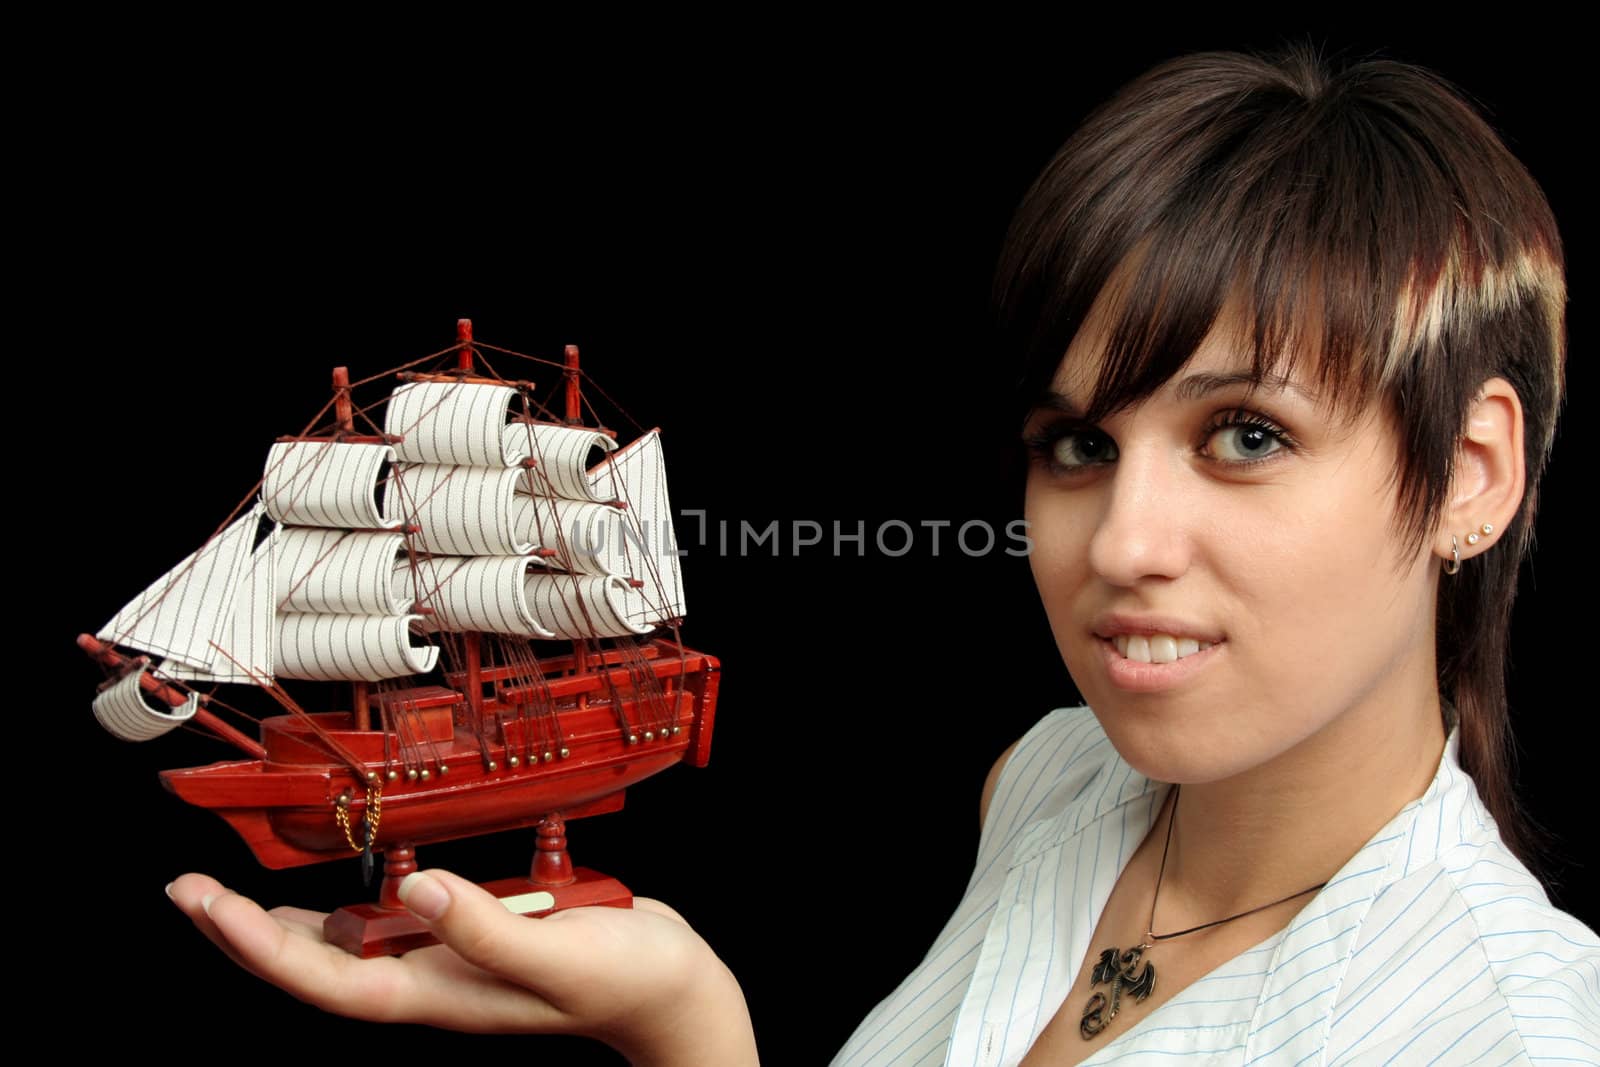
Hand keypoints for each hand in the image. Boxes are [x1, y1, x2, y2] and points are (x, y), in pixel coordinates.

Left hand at [167, 871, 757, 1065]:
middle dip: (248, 935)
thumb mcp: (562, 955)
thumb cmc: (630, 980)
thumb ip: (490, 929)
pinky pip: (403, 916)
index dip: (256, 947)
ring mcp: (456, 958)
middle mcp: (437, 976)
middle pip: (319, 967)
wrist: (678, 988)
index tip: (205, 905)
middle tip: (191, 893)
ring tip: (241, 895)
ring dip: (292, 922)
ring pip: (352, 945)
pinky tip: (364, 873)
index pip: (326, 977)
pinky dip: (369, 895)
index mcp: (442, 989)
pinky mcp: (480, 932)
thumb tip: (417, 888)